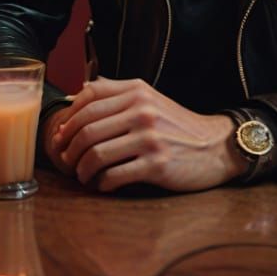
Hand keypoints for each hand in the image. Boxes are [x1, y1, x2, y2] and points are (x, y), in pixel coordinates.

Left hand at [46, 77, 246, 192]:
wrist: (215, 146)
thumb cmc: (177, 126)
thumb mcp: (150, 99)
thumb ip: (118, 93)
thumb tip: (79, 93)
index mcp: (137, 91)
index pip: (89, 97)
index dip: (69, 118)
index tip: (61, 135)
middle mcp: (142, 110)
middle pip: (88, 128)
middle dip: (69, 148)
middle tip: (66, 160)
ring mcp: (150, 137)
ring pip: (97, 154)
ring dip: (82, 169)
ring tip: (83, 175)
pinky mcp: (156, 164)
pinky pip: (114, 175)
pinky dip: (102, 183)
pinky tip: (103, 184)